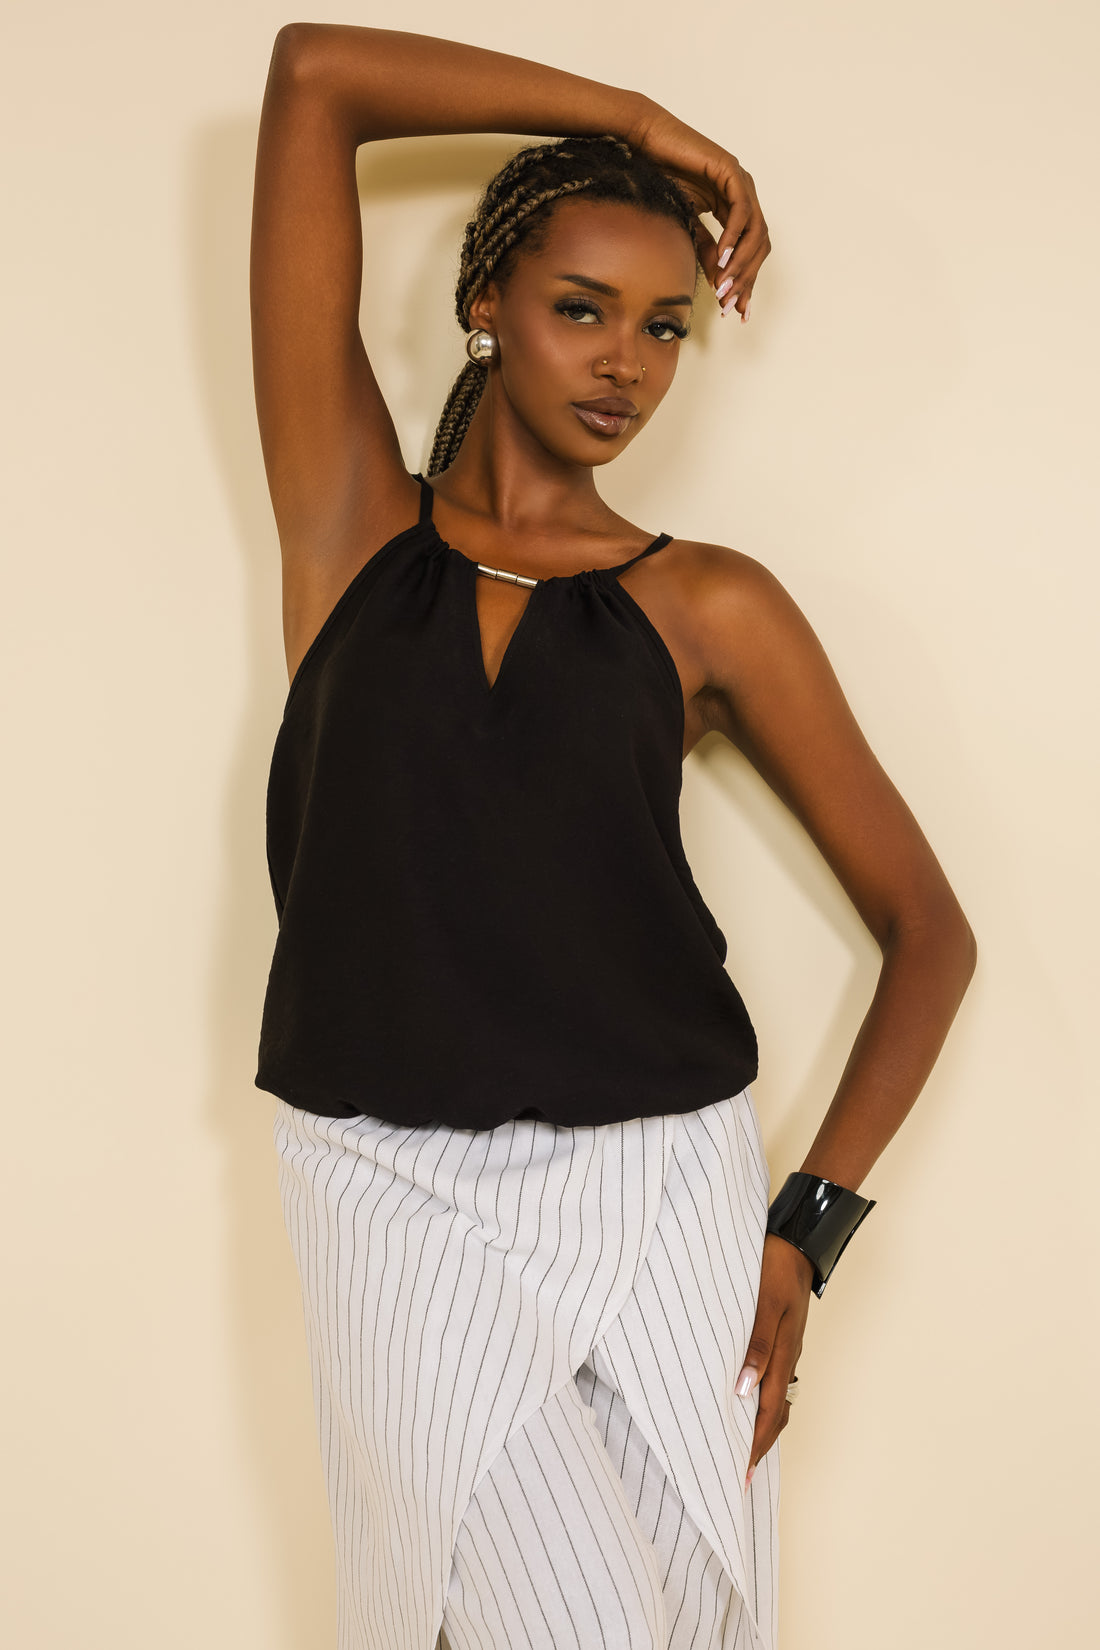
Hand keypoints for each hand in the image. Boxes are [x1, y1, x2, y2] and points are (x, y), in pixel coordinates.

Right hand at [625, 98, 770, 320]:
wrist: (647, 144)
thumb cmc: (662, 178)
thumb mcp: (686, 223)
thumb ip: (706, 249)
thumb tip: (720, 281)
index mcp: (735, 208)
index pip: (750, 251)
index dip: (746, 283)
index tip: (738, 311)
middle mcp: (743, 195)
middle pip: (759, 246)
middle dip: (746, 279)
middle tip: (730, 304)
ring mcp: (740, 182)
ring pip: (756, 232)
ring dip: (742, 263)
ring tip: (725, 285)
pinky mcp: (731, 171)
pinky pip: (741, 212)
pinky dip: (734, 237)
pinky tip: (723, 257)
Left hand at [735, 1234, 813, 1485]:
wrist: (796, 1244)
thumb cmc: (775, 1268)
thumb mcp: (764, 1303)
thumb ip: (755, 1345)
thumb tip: (744, 1389)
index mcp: (783, 1352)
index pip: (767, 1409)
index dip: (754, 1442)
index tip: (741, 1470)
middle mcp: (787, 1356)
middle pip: (775, 1412)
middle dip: (758, 1443)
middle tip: (741, 1471)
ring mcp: (787, 1348)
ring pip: (776, 1398)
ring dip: (762, 1425)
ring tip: (744, 1446)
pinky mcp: (782, 1338)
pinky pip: (774, 1380)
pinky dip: (763, 1401)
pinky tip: (749, 1401)